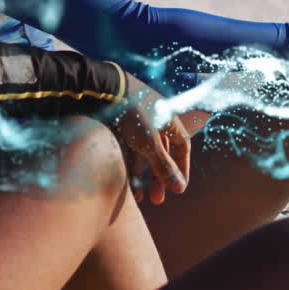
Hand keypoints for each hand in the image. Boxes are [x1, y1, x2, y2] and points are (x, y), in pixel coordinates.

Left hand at [113, 75, 190, 204]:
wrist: (105, 89)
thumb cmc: (133, 114)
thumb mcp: (150, 144)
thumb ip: (164, 166)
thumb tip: (180, 188)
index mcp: (170, 122)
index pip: (183, 148)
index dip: (182, 168)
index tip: (178, 188)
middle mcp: (157, 121)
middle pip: (163, 154)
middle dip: (160, 178)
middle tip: (158, 200)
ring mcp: (139, 123)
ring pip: (145, 154)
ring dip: (143, 176)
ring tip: (139, 198)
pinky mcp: (121, 125)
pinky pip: (130, 149)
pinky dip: (129, 165)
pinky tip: (124, 182)